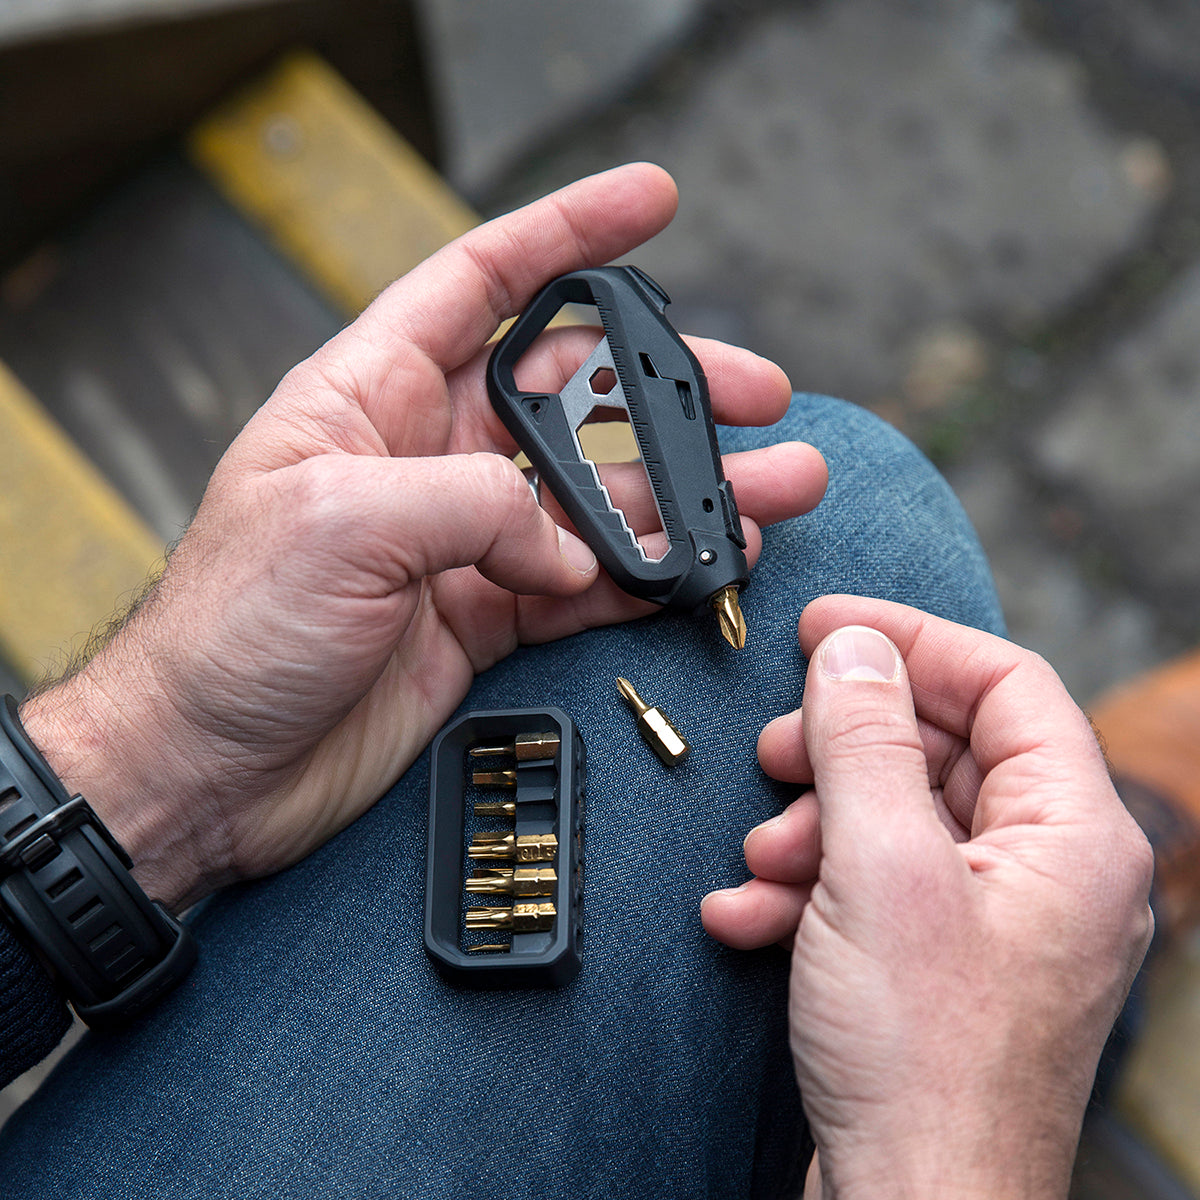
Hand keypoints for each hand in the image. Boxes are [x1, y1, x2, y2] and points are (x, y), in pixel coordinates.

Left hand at [21, 163, 826, 911]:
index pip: (484, 283)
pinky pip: (588, 583)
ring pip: (599, 497)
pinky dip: (650, 577)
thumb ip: (476, 505)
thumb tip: (569, 547)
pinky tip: (707, 567)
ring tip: (771, 491)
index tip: (649, 204)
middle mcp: (426, 457)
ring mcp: (462, 540)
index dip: (568, 234)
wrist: (205, 767)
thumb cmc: (230, 632)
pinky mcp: (483, 615)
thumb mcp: (341, 524)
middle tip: (754, 393)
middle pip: (573, 394)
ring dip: (688, 493)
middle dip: (669, 385)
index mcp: (372, 396)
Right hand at [702, 596, 1153, 1199]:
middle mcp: (1047, 871)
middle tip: (777, 750)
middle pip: (943, 749)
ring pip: (898, 817)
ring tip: (761, 860)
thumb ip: (865, 740)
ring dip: (813, 825)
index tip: (826, 629)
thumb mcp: (879, 868)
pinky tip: (750, 916)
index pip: (1006, 683)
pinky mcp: (941, 962)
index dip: (912, 642)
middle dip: (844, 747)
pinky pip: (877, 884)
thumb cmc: (922, 1063)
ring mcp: (995, 920)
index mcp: (1073, 834)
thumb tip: (853, 649)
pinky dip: (810, 888)